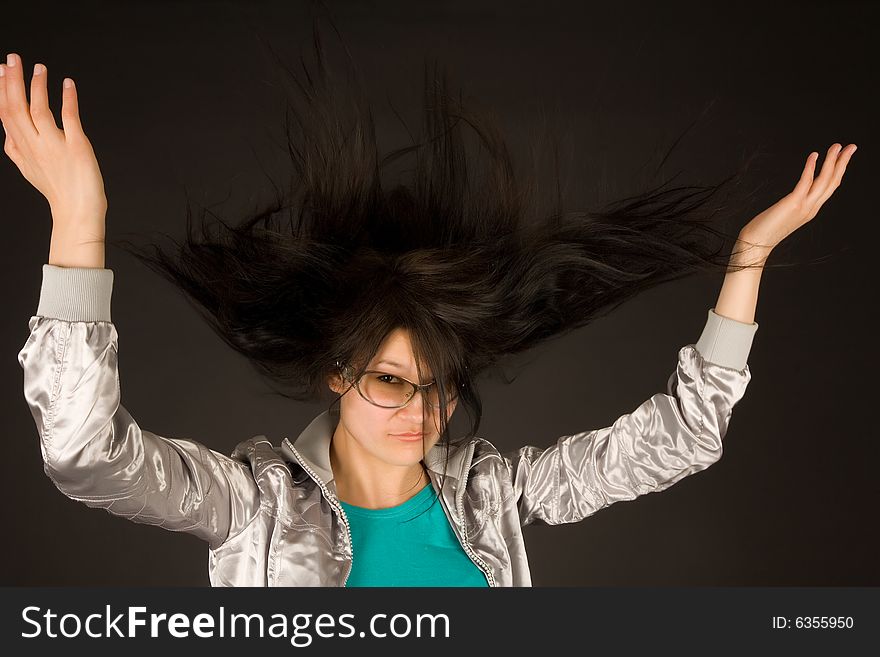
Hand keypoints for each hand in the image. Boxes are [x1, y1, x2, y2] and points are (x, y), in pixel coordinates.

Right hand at [0, 53, 106, 228]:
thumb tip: (6, 130)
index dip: (2, 90)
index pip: (5, 114)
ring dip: (37, 86)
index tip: (2, 70)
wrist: (77, 213)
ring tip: (38, 67)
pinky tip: (67, 85)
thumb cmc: (58, 190)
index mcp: (21, 149)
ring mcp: (54, 147)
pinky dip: (68, 100)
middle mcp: (34, 146)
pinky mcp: (77, 148)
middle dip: (13, 81)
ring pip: (38, 111)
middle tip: (13, 58)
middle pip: (16, 108)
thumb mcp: (28, 168)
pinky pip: (69, 119)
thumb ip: (16, 147)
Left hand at [740, 143, 856, 250]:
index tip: (843, 156)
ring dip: (832, 161)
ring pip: (824, 180)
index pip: (830, 187)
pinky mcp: (793, 204)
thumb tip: (793, 196)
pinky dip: (811, 167)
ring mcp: (804, 206)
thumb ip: (793, 204)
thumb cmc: (765, 230)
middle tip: (851, 146)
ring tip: (837, 146)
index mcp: (811, 209)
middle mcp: (811, 208)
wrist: (755, 245)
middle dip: (843, 163)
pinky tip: (814, 155)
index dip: (839, 171)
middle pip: (832, 182)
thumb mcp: (785, 215)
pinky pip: (805, 182)